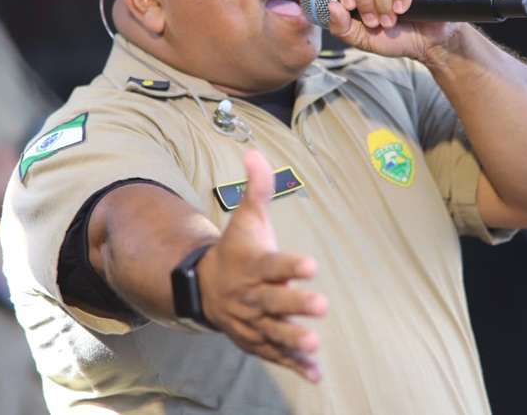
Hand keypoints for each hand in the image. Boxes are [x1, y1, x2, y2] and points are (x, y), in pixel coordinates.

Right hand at [200, 150, 327, 382]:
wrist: (205, 288)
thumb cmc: (236, 250)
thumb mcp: (246, 219)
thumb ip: (256, 189)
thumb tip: (255, 152)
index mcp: (253, 266)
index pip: (273, 264)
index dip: (291, 265)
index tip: (312, 264)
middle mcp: (253, 295)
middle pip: (274, 301)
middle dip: (295, 304)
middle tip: (321, 305)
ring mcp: (254, 321)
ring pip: (273, 332)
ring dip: (293, 340)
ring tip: (314, 344)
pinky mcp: (258, 340)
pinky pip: (275, 355)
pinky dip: (294, 366)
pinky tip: (316, 375)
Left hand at [326, 0, 460, 59]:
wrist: (427, 45)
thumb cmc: (395, 38)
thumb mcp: (361, 38)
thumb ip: (341, 27)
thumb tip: (332, 6)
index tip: (351, 7)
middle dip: (367, 1)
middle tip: (375, 22)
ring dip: (384, 1)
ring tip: (390, 20)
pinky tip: (402, 8)